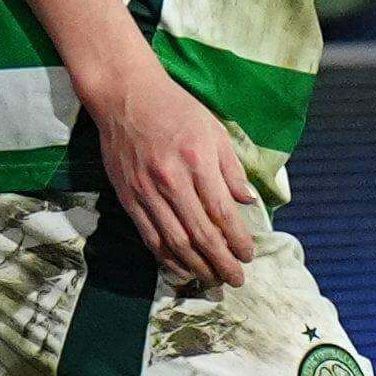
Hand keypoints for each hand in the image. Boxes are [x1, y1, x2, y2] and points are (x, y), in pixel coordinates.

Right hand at [87, 64, 257, 285]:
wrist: (126, 95)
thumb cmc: (176, 108)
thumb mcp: (214, 129)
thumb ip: (231, 168)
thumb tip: (247, 201)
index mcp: (198, 160)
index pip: (222, 212)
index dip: (238, 240)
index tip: (249, 255)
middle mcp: (172, 180)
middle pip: (200, 234)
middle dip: (221, 262)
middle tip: (236, 280)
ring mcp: (147, 191)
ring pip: (174, 242)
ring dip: (197, 267)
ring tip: (213, 280)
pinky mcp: (128, 198)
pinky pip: (149, 237)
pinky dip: (167, 259)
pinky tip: (182, 269)